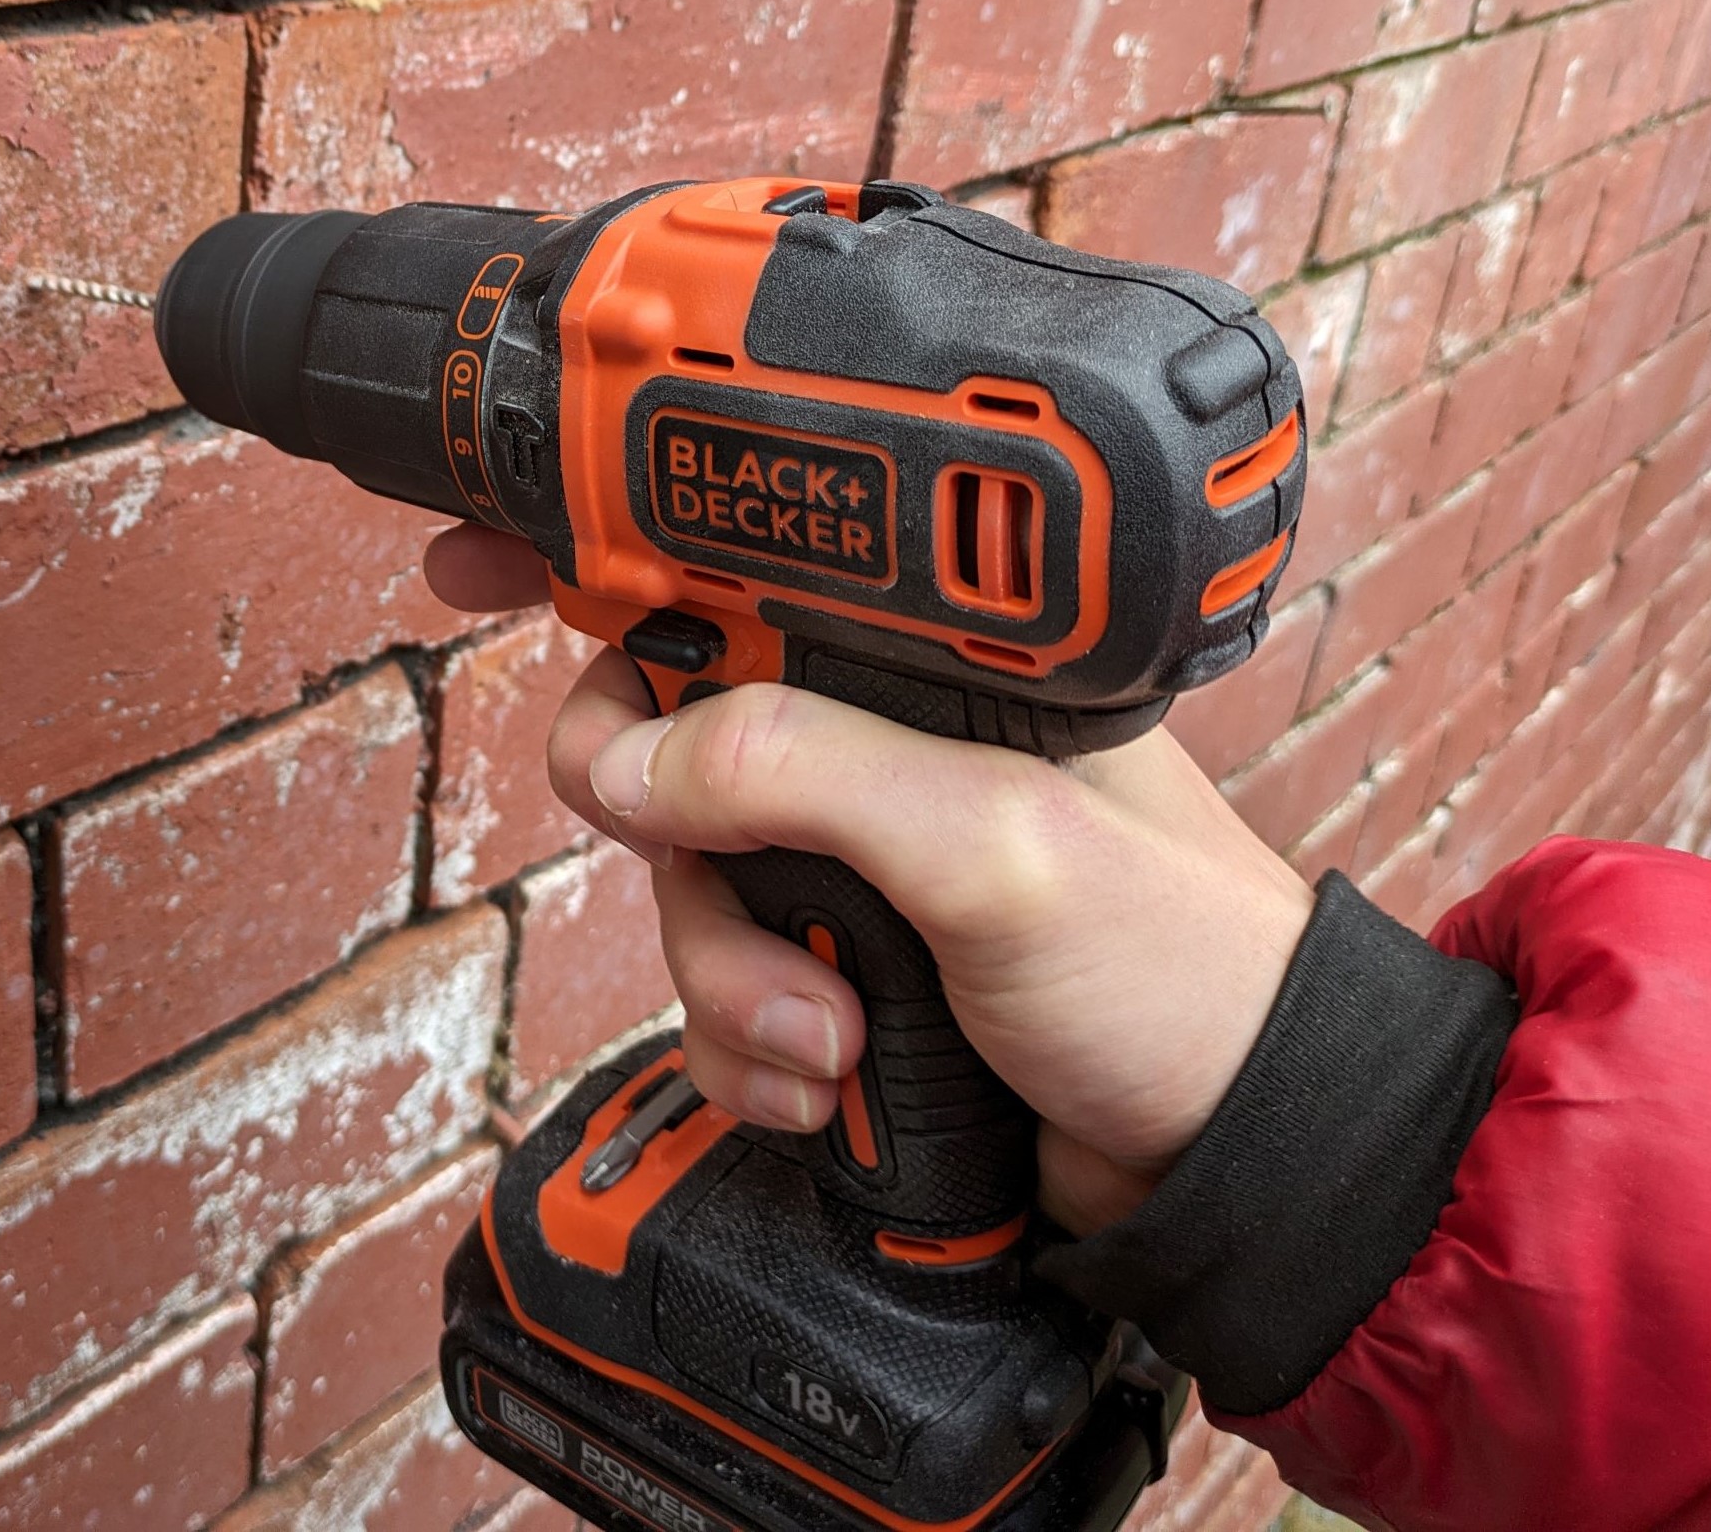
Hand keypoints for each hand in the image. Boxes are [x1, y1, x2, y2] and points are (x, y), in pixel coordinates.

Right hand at [424, 523, 1315, 1236]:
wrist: (1234, 1157)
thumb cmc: (1178, 966)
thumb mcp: (991, 846)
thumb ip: (802, 772)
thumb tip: (627, 755)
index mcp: (920, 668)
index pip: (730, 572)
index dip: (595, 556)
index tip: (476, 553)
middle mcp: (878, 752)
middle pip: (663, 744)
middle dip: (675, 846)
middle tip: (719, 886)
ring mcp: (856, 866)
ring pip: (683, 890)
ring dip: (733, 980)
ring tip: (837, 1035)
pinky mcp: (842, 971)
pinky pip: (716, 997)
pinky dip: (749, 1053)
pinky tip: (832, 1084)